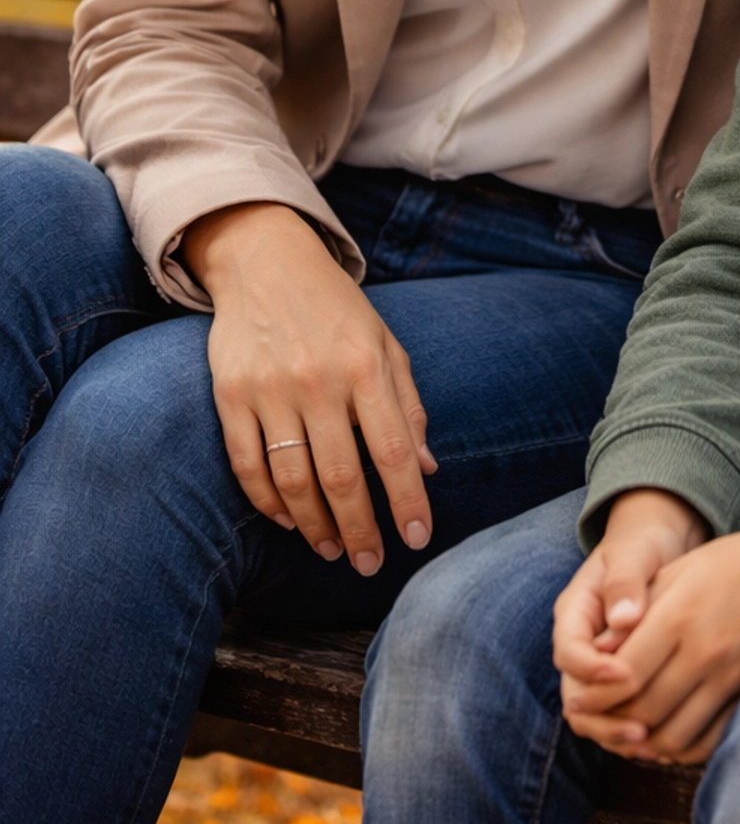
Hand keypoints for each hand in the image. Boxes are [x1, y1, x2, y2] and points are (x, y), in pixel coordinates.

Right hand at [185, 202, 436, 571]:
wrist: (266, 261)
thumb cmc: (337, 311)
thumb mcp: (386, 345)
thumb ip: (408, 407)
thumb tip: (425, 470)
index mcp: (367, 367)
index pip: (393, 450)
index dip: (407, 501)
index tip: (416, 540)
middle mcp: (320, 380)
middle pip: (343, 476)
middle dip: (360, 530)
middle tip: (370, 563)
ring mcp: (271, 388)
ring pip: (293, 479)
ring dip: (314, 525)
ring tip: (331, 549)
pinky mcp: (230, 394)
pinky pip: (247, 464)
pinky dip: (268, 502)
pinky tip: (288, 519)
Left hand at [558, 506, 739, 765]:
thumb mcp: (683, 569)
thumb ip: (640, 609)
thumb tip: (598, 651)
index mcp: (679, 613)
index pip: (622, 673)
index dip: (594, 697)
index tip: (579, 702)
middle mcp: (704, 649)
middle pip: (643, 710)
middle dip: (611, 725)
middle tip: (597, 725)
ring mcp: (731, 674)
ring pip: (672, 734)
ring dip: (644, 743)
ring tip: (627, 735)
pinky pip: (708, 738)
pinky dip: (681, 748)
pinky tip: (666, 738)